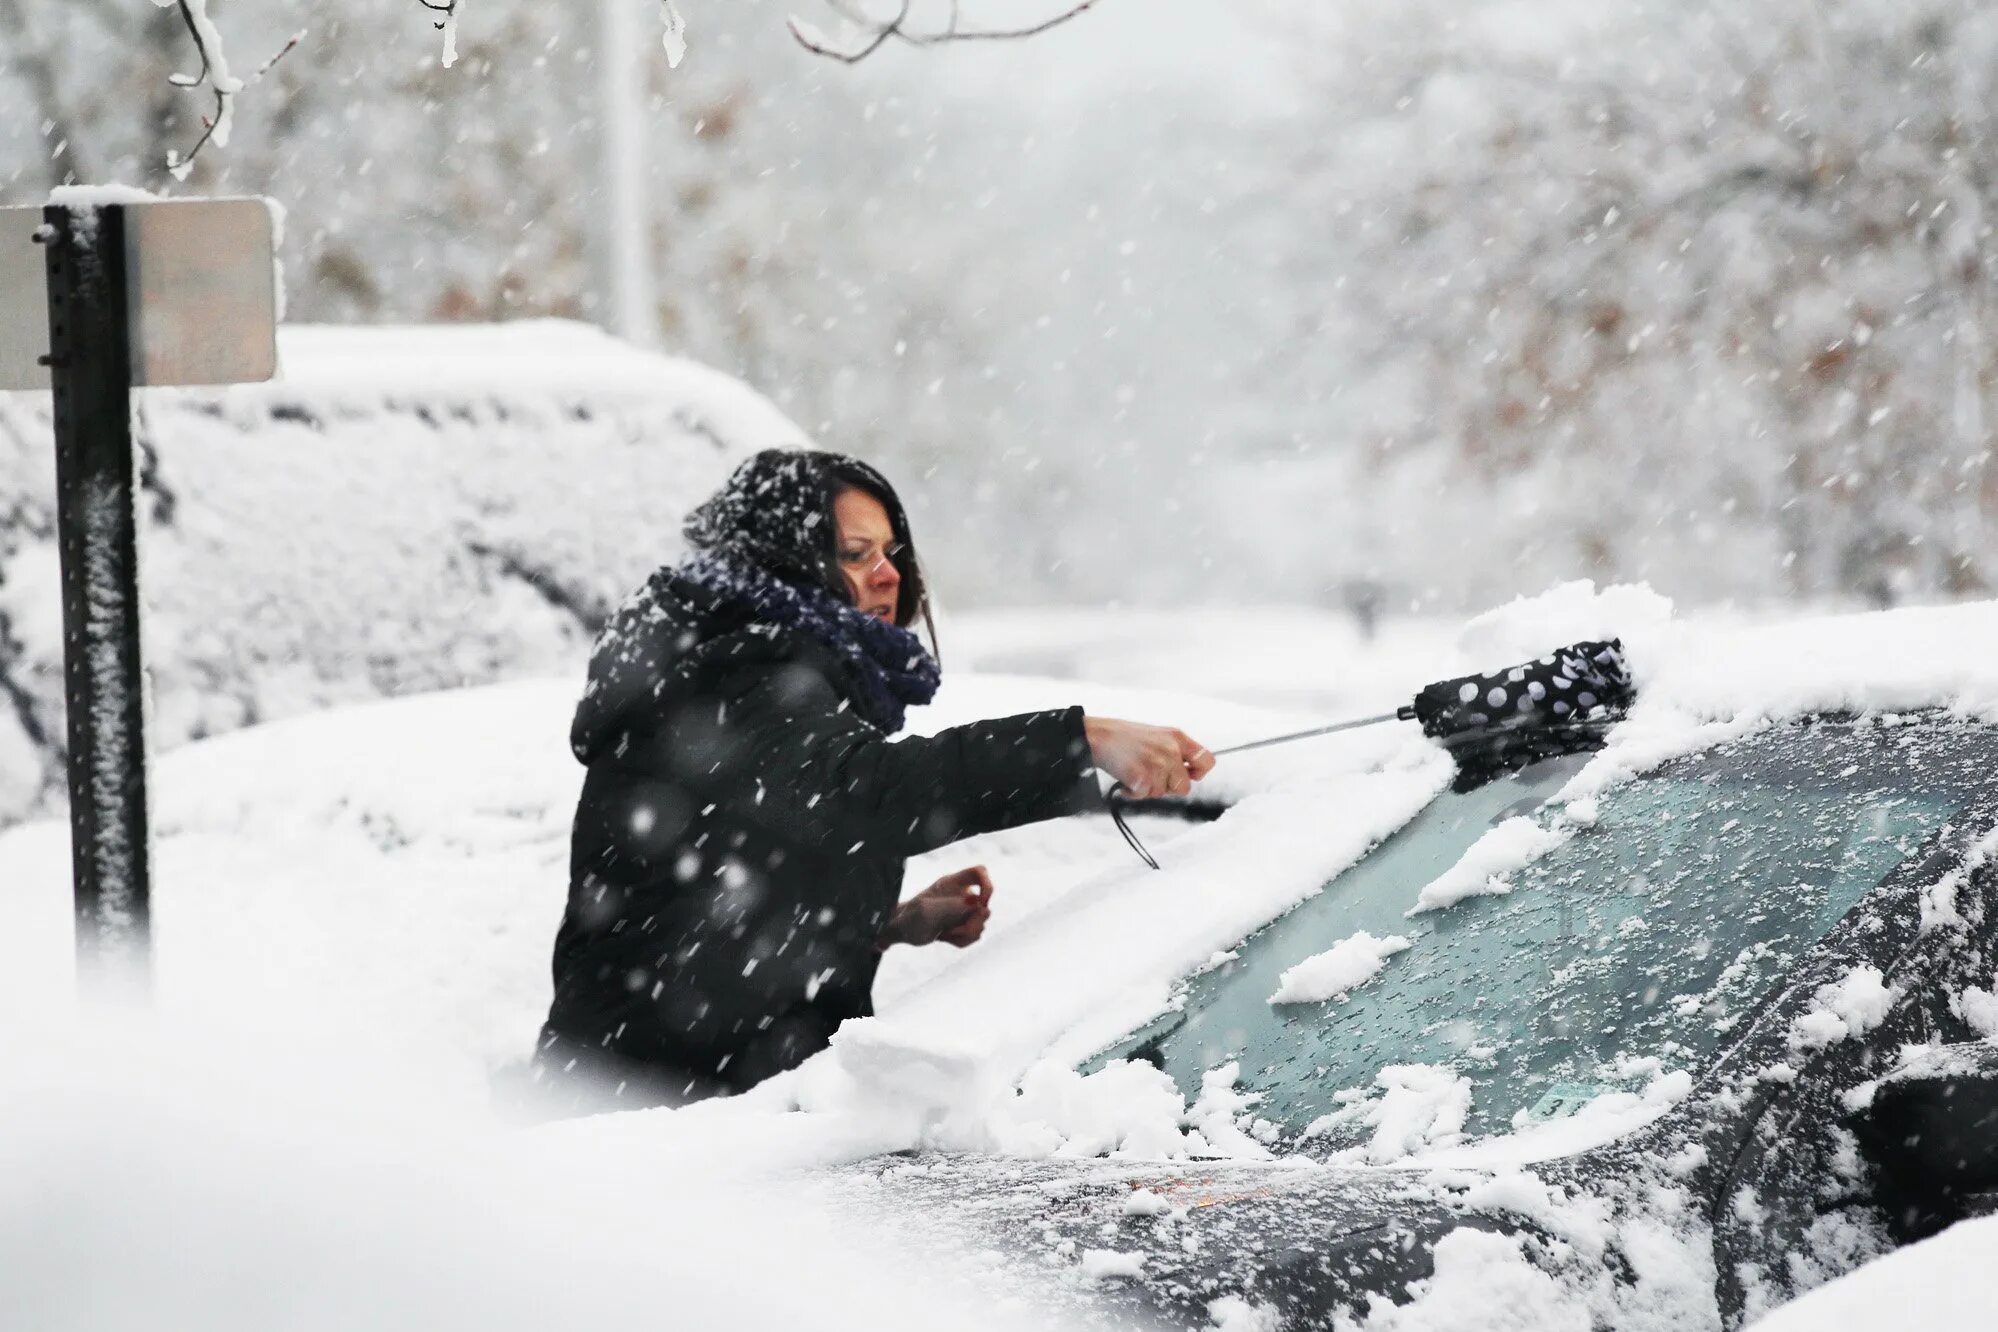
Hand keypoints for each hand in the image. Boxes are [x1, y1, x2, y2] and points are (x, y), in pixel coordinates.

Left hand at [883, 866, 993, 948]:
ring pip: (981, 923)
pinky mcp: (962, 924)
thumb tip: (977, 902)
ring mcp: (963, 910)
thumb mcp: (926, 912)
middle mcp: (960, 894)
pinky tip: (945, 938)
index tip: (981, 904)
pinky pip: (975, 935)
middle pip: (984, 905)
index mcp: (951, 883)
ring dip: (966, 934)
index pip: (979, 872)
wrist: (901, 931)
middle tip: (954, 930)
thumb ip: (951, 906)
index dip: (987, 886)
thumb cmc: (908, 917)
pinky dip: (962, 941)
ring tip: (945, 934)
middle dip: (973, 923)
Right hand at [1083, 717, 1214, 798]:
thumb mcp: (1158, 735)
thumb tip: (1190, 773)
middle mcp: (1171, 750)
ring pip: (1162, 793)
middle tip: (1150, 776)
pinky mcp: (1144, 778)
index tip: (1189, 775)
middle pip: (1184, 786)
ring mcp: (1158, 764)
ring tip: (1134, 772)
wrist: (1098, 735)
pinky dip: (1133, 793)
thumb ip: (1175, 751)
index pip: (1207, 761)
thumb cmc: (1123, 736)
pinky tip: (1126, 779)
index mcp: (1177, 737)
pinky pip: (1145, 796)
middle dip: (1168, 786)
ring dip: (1148, 788)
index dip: (1198, 773)